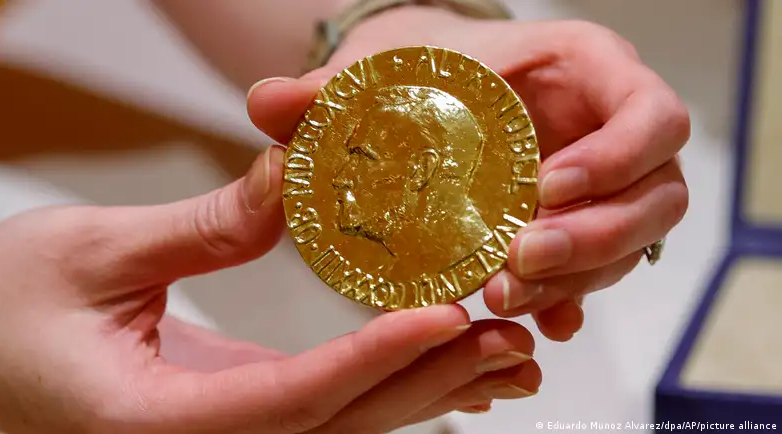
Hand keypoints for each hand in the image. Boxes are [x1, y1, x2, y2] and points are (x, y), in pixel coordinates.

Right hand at [0, 146, 540, 432]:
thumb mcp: (97, 248)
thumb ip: (208, 223)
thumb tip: (303, 172)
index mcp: (151, 424)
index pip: (288, 402)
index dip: (372, 359)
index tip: (444, 314)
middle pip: (332, 429)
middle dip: (422, 384)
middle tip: (507, 333)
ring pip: (333, 431)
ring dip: (415, 392)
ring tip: (500, 349)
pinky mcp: (214, 416)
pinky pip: (311, 413)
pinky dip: (375, 385)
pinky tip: (428, 358)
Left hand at [246, 6, 688, 341]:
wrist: (432, 91)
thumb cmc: (422, 68)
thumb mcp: (381, 69)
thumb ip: (327, 90)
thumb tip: (266, 103)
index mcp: (585, 71)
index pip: (650, 114)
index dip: (618, 157)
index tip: (546, 190)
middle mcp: (608, 128)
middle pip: (656, 192)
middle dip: (595, 236)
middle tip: (516, 260)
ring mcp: (602, 182)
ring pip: (630, 242)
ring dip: (575, 277)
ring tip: (501, 295)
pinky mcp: (577, 226)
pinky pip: (596, 270)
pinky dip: (566, 298)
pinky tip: (533, 320)